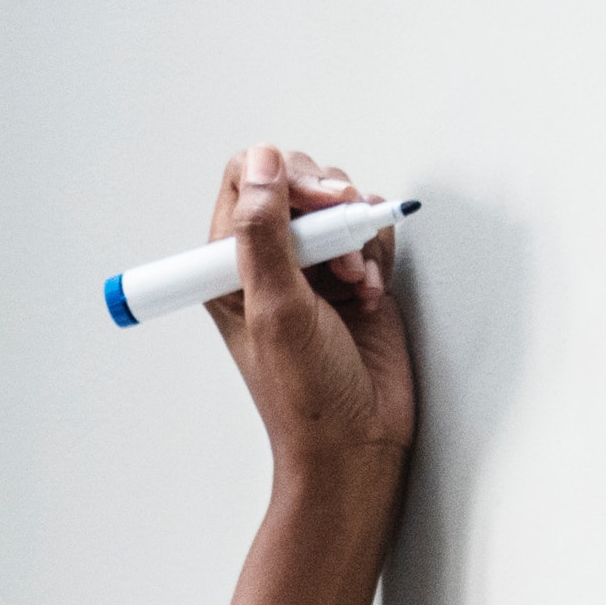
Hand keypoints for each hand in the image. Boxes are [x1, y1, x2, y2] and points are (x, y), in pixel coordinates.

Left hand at [203, 142, 416, 477]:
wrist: (356, 442)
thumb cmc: (305, 396)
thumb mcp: (276, 309)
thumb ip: (263, 232)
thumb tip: (263, 162)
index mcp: (230, 267)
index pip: (247, 181)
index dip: (283, 179)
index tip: (313, 206)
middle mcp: (270, 262)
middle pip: (297, 183)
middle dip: (327, 206)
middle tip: (337, 252)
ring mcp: (314, 268)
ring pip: (339, 204)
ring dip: (354, 234)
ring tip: (352, 282)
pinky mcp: (354, 278)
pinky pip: (370, 233)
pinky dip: (376, 254)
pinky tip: (369, 291)